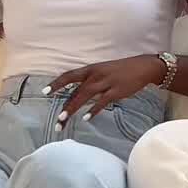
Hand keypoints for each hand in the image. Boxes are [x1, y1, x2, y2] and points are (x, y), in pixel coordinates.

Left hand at [45, 55, 160, 120]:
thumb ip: (89, 82)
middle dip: (65, 106)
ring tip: (63, 120)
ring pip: (85, 96)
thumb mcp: (102, 71)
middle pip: (76, 91)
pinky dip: (94, 109)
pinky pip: (102, 101)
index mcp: (91, 69)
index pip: (69, 75)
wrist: (142, 67)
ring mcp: (106, 83)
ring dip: (73, 108)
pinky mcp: (116, 91)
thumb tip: (75, 96)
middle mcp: (96, 75)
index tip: (44, 92)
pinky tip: (87, 118)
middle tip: (57, 120)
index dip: (57, 83)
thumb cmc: (120, 70)